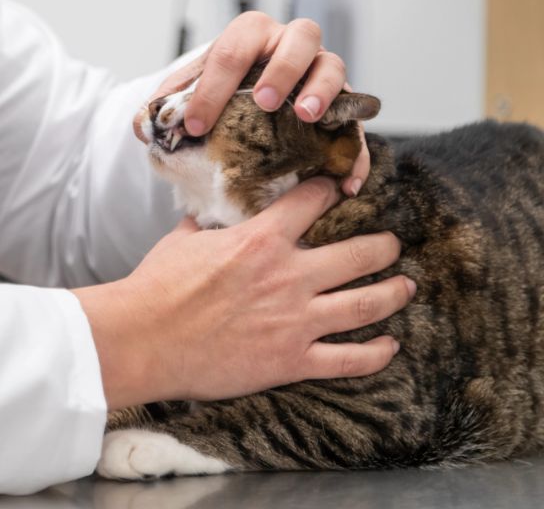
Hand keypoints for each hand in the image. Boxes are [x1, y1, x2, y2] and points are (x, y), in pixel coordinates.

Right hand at [73, 178, 410, 409]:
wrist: (144, 338)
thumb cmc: (156, 288)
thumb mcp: (181, 241)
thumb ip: (206, 227)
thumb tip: (207, 218)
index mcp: (261, 239)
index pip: (314, 201)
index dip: (331, 190)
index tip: (340, 189)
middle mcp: (289, 275)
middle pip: (360, 253)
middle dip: (384, 246)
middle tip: (392, 245)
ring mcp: (295, 320)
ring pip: (367, 303)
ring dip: (393, 293)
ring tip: (406, 287)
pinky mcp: (292, 361)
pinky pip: (350, 360)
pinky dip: (377, 353)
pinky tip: (391, 346)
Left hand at [134, 11, 368, 196]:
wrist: (244, 103)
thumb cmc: (217, 95)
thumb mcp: (188, 96)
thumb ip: (165, 109)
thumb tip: (142, 128)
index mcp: (249, 35)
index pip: (231, 51)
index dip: (212, 87)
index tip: (196, 124)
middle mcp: (289, 44)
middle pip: (300, 37)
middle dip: (283, 68)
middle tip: (266, 102)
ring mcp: (320, 71)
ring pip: (334, 66)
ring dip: (324, 91)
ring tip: (308, 119)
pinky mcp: (341, 103)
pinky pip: (354, 122)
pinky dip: (352, 149)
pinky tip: (344, 180)